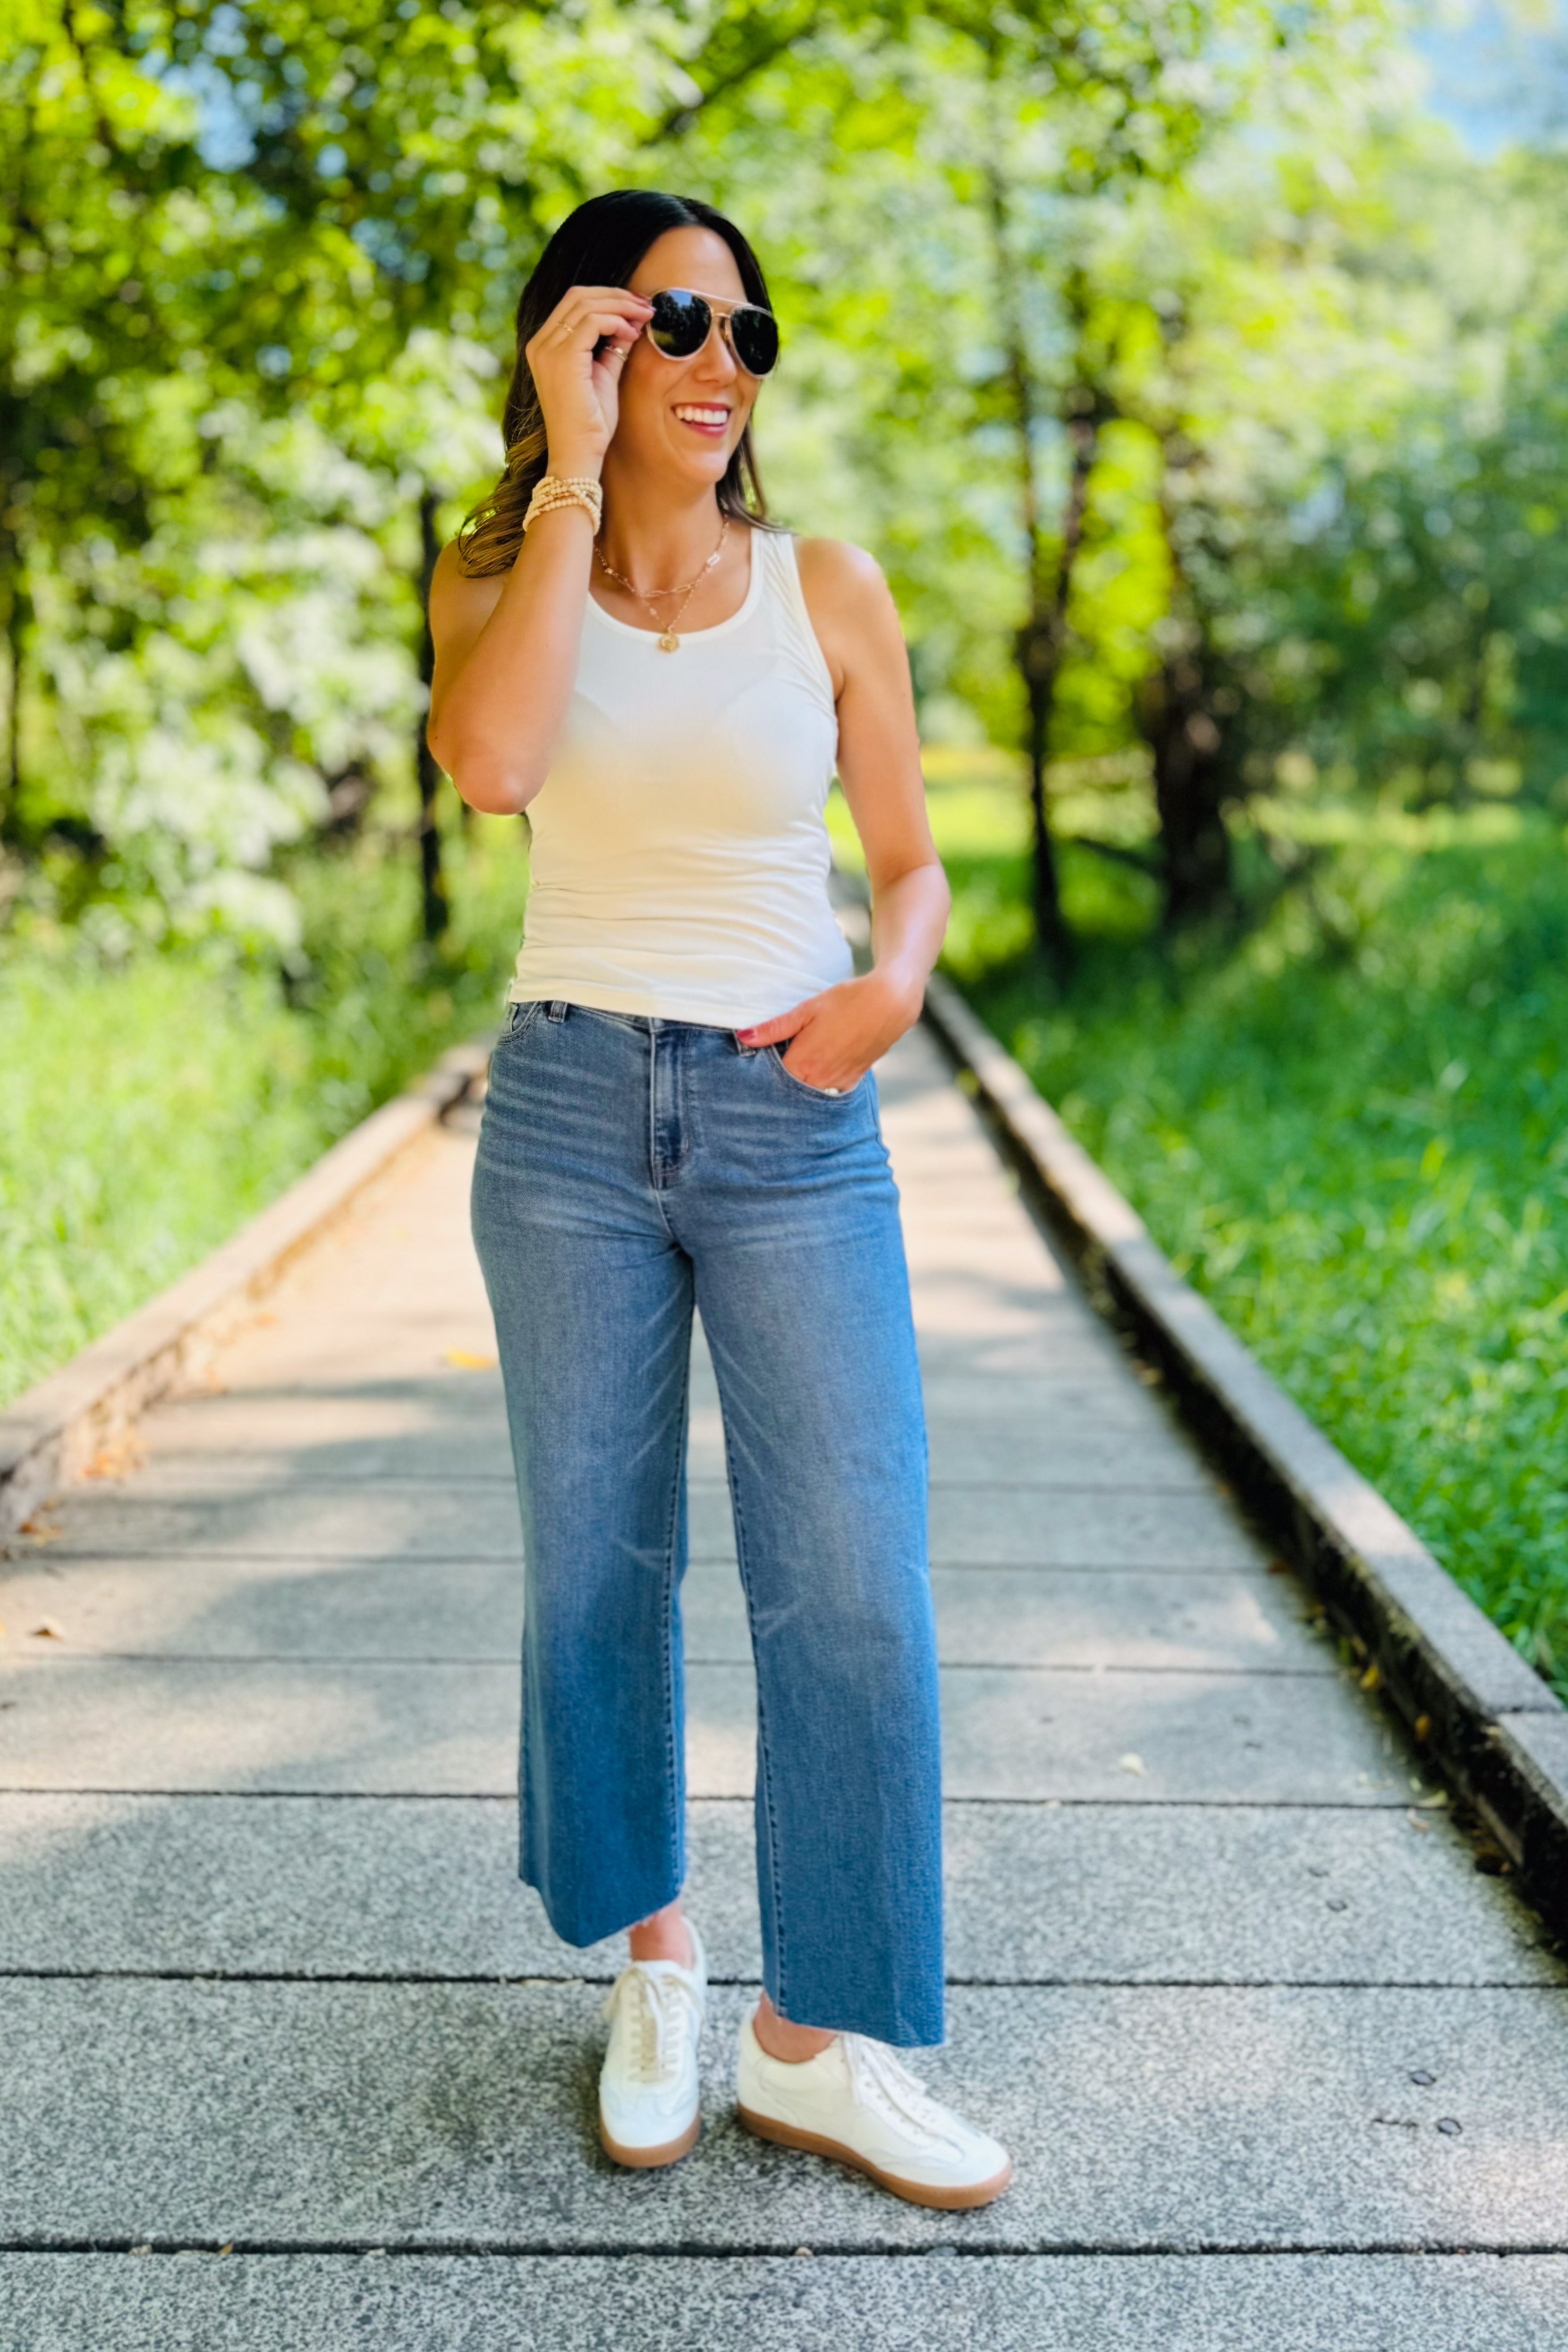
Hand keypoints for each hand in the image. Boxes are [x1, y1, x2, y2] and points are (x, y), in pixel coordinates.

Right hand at [525, 284, 653, 476]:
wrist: (580, 453)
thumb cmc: (591, 423)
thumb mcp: (603, 375)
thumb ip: (611, 348)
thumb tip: (629, 323)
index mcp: (544, 346)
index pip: (574, 304)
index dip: (608, 299)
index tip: (637, 308)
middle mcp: (540, 343)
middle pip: (578, 295)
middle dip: (617, 296)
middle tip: (646, 306)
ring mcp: (548, 349)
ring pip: (586, 303)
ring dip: (621, 306)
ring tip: (644, 318)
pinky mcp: (563, 357)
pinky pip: (592, 321)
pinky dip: (616, 321)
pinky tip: (632, 334)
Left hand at [736, 970, 924, 1091]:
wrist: (890, 1003)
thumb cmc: (847, 1002)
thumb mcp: (806, 1010)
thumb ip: (774, 1028)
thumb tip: (743, 1038)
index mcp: (802, 1063)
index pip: (771, 1080)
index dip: (762, 1073)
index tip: (756, 1064)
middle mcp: (819, 1080)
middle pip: (789, 1089)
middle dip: (780, 1081)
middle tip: (779, 1060)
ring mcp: (838, 1083)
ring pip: (810, 1091)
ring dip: (802, 1082)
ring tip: (801, 1062)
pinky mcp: (853, 1080)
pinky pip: (830, 1090)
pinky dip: (822, 1083)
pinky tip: (821, 1067)